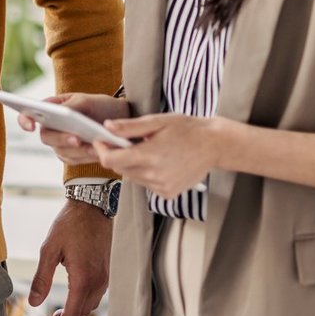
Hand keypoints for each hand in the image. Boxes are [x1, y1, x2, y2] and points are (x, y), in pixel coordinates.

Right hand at [16, 93, 130, 165]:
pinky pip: (74, 160)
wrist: (120, 121)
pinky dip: (86, 157)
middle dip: (61, 138)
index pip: (28, 114)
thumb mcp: (87, 100)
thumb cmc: (100, 106)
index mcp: (50, 109)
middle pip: (46, 137)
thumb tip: (61, 112)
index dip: (25, 121)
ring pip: (61, 151)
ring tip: (94, 146)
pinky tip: (98, 152)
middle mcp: (51, 127)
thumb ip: (72, 105)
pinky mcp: (72, 156)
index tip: (31, 126)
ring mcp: (60, 144)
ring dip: (78, 150)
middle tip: (76, 139)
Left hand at [30, 197, 111, 315]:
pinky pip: (95, 296)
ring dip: (74, 314)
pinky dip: (82, 303)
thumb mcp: (49, 250)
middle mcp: (98, 281)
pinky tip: (70, 300)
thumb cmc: (70, 224)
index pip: (73, 314)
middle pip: (82, 313)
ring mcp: (104, 277)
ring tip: (55, 315)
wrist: (92, 206)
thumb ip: (42, 278)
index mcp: (83, 278)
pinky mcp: (105, 271)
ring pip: (89, 306)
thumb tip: (34, 302)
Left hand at [94, 113, 226, 198]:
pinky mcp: (168, 194)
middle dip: (116, 155)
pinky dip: (144, 174)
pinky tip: (157, 162)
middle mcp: (154, 175)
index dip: (101, 150)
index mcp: (149, 156)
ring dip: (131, 165)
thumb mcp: (157, 121)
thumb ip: (130, 127)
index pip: (111, 160)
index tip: (100, 140)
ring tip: (146, 150)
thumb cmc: (187, 130)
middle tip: (124, 141)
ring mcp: (162, 187)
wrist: (214, 146)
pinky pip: (145, 184)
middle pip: (119, 169)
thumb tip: (107, 127)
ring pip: (132, 177)